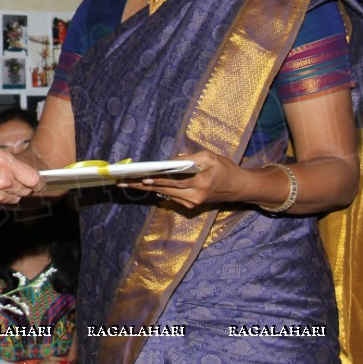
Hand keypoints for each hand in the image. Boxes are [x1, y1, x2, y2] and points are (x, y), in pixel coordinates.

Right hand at [0, 142, 42, 211]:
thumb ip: (1, 156)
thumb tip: (12, 163)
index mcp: (2, 161)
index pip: (34, 178)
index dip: (39, 181)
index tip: (40, 181)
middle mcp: (1, 180)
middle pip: (26, 190)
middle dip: (24, 186)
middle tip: (18, 181)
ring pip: (13, 198)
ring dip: (9, 192)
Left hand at [121, 150, 243, 209]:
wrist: (239, 188)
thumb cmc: (226, 169)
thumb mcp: (210, 157)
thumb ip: (189, 158)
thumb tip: (168, 161)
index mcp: (200, 183)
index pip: (173, 182)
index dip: (156, 180)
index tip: (140, 177)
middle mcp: (194, 197)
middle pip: (164, 190)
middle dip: (142, 185)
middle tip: (123, 181)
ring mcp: (192, 204)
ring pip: (165, 194)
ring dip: (147, 188)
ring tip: (127, 183)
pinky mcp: (191, 206)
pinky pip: (172, 196)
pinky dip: (159, 190)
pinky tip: (144, 184)